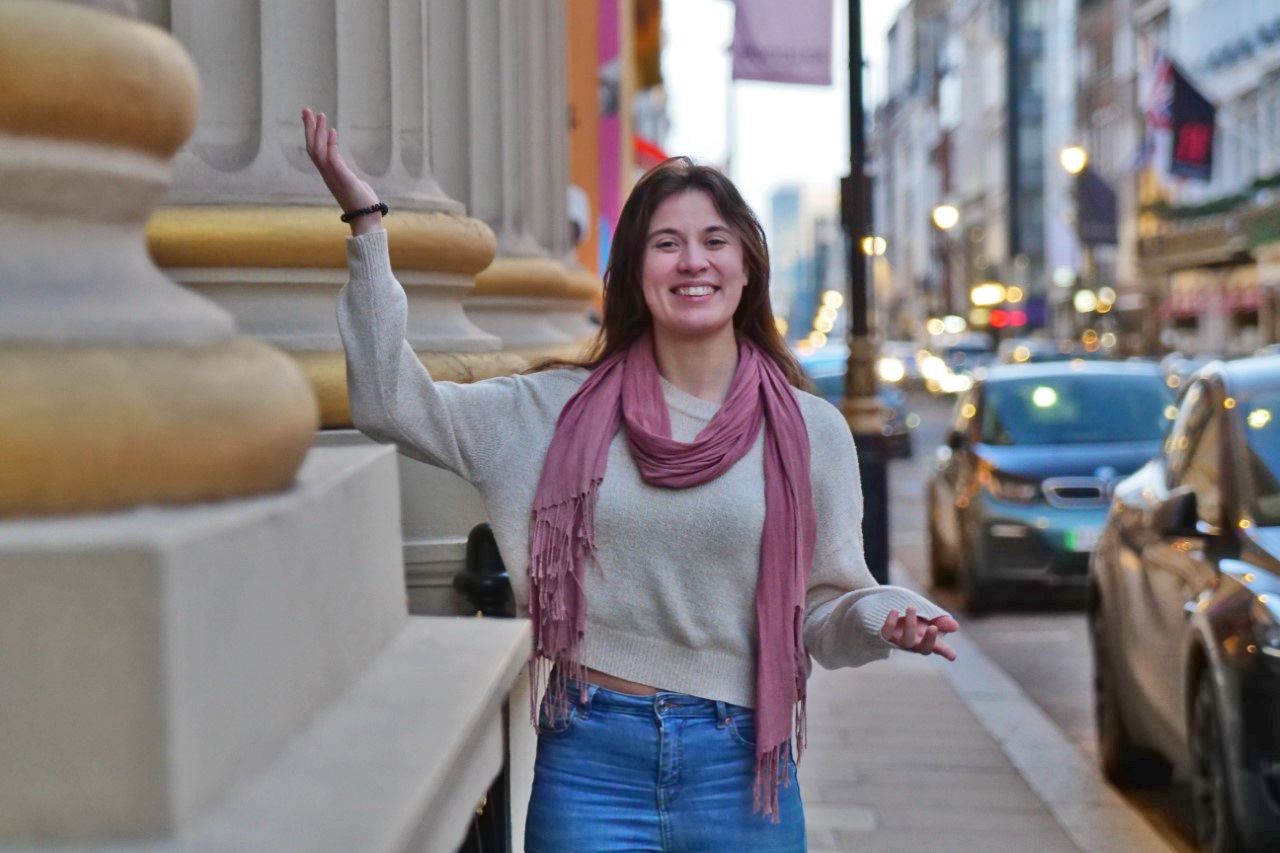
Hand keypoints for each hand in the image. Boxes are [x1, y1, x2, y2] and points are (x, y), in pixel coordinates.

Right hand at [301, 107, 381, 231]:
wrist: (367, 220)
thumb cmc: (362, 204)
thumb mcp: (351, 183)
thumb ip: (345, 173)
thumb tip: (344, 169)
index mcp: (329, 174)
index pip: (315, 150)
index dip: (311, 134)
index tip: (311, 118)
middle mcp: (327, 174)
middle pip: (312, 147)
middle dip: (309, 128)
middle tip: (306, 109)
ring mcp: (334, 177)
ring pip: (319, 151)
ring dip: (319, 132)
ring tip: (321, 115)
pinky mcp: (344, 179)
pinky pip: (333, 160)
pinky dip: (331, 145)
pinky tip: (333, 132)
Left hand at [880, 607, 958, 660]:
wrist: (891, 611)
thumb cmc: (914, 616)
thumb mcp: (929, 615)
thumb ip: (941, 620)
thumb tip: (955, 627)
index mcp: (926, 640)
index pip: (938, 647)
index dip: (945, 652)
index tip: (952, 656)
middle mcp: (914, 644)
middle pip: (923, 649)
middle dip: (929, 640)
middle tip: (934, 627)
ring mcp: (900, 641)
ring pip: (906, 640)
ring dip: (910, 624)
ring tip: (911, 607)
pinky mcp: (886, 635)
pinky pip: (887, 633)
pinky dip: (890, 622)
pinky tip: (895, 610)